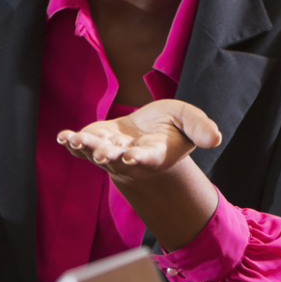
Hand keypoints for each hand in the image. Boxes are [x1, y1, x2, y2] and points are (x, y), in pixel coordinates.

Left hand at [58, 99, 223, 248]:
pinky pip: (81, 148)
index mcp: (155, 154)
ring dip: (86, 148)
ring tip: (75, 140)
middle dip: (109, 155)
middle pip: (117, 160)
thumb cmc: (172, 128)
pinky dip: (71, 143)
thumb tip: (216, 138)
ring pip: (95, 154)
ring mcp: (111, 152)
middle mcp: (130, 158)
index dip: (140, 158)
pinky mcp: (96, 143)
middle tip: (104, 153)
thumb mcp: (189, 121)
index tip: (131, 156)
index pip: (148, 158)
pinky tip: (63, 137)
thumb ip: (201, 128)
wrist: (150, 135)